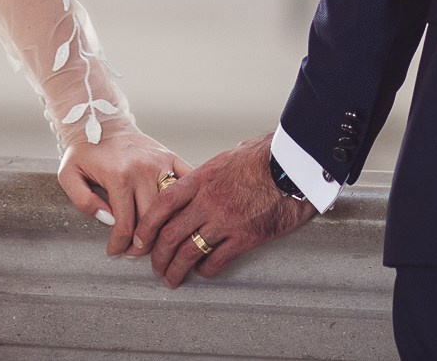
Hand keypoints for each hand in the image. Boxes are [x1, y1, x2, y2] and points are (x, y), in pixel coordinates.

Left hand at [57, 123, 192, 257]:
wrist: (101, 120)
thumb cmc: (84, 151)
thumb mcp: (69, 175)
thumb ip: (83, 201)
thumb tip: (108, 220)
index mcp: (118, 176)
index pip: (125, 225)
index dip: (120, 245)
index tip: (116, 252)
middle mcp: (143, 169)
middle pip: (153, 220)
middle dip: (144, 243)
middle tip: (136, 252)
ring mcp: (160, 162)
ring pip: (172, 207)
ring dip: (165, 227)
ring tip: (155, 239)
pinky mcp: (170, 156)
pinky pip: (186, 183)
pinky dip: (186, 200)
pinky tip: (179, 214)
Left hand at [137, 133, 316, 286]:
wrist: (295, 165)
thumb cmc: (266, 156)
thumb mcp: (229, 157)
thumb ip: (210, 172)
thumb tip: (202, 178)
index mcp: (202, 178)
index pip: (162, 204)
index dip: (147, 225)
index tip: (141, 238)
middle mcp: (208, 201)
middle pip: (170, 234)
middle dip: (158, 256)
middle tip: (155, 266)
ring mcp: (226, 221)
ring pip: (188, 252)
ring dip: (176, 270)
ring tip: (172, 279)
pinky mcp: (246, 237)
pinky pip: (217, 260)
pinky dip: (206, 270)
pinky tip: (203, 272)